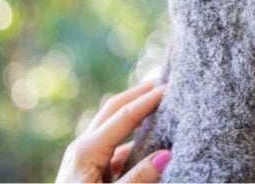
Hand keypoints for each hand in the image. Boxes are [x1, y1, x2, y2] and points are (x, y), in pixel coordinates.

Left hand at [55, 81, 170, 182]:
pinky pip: (114, 145)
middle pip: (113, 109)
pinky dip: (133, 136)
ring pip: (113, 125)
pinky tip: (151, 141)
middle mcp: (83, 148)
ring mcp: (84, 158)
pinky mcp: (88, 171)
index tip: (171, 87)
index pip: (124, 116)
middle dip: (138, 93)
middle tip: (165, 81)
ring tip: (161, 104)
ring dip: (135, 112)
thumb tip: (167, 154)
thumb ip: (138, 179)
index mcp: (86, 151)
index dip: (148, 100)